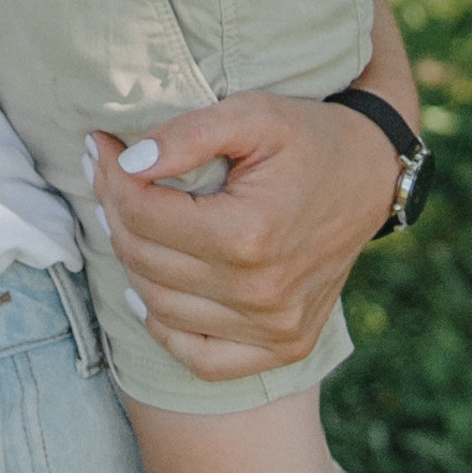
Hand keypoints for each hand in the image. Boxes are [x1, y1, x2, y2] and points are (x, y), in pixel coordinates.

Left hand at [87, 91, 397, 380]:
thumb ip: (188, 134)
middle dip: (112, 210)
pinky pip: (203, 359)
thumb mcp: (253, 113)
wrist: (371, 176)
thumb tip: (129, 164)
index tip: (100, 146)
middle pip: (145, 259)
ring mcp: (275, 327)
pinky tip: (149, 291)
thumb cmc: (308, 137)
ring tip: (125, 217)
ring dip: (130, 261)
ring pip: (160, 307)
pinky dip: (165, 330)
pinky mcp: (286, 345)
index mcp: (249, 233)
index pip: (143, 215)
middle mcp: (261, 292)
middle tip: (106, 174)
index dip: (109, 175)